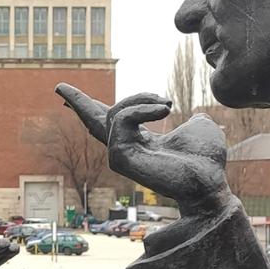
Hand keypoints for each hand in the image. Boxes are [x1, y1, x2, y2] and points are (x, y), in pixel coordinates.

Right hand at [56, 85, 230, 215]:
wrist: (210, 182)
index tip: (70, 96)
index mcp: (141, 142)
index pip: (113, 121)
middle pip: (94, 123)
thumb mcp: (200, 129)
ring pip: (113, 113)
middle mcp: (127, 149)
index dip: (95, 107)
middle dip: (78, 103)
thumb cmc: (207, 161)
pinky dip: (142, 109)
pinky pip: (120, 121)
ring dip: (140, 99)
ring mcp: (121, 155)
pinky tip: (164, 109)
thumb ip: (194, 120)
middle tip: (59, 87)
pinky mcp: (120, 159)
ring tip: (166, 103)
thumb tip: (198, 117)